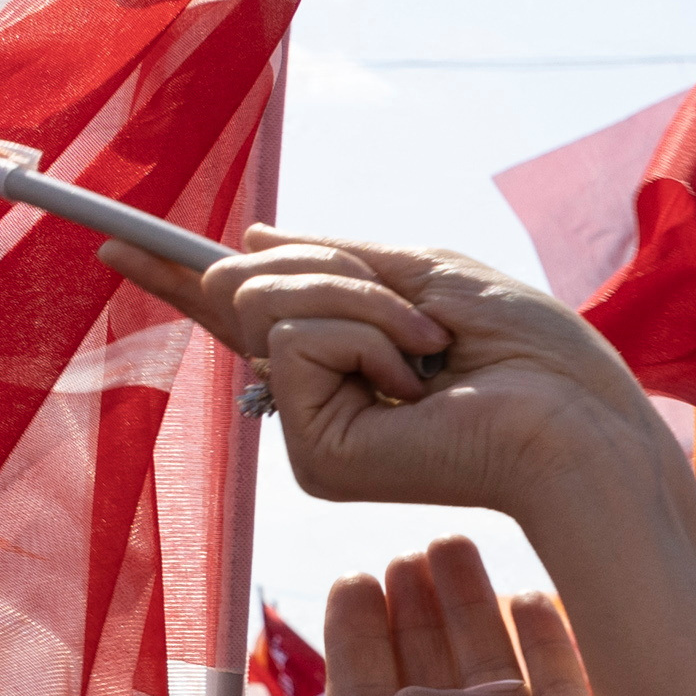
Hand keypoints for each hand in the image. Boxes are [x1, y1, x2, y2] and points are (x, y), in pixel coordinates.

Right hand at [103, 229, 661, 530]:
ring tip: (432, 354)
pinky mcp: (314, 456)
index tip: (118, 240)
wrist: (576, 419)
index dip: (183, 274)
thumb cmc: (531, 353)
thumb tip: (248, 244)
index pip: (251, 309)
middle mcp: (318, 399)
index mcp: (347, 357)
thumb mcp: (427, 276)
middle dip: (337, 272)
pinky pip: (297, 339)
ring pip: (271, 304)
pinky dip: (367, 334)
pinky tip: (417, 382)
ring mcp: (311, 430)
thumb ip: (338, 262)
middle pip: (254, 286)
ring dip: (365, 303)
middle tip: (423, 322)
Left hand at [318, 544, 695, 695]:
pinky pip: (568, 686)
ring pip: (495, 666)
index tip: (355, 581)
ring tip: (455, 545)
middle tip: (411, 552)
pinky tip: (529, 589)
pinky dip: (549, 638)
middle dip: (416, 610)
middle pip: (429, 671)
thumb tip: (484, 687)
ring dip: (473, 606)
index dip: (357, 638)